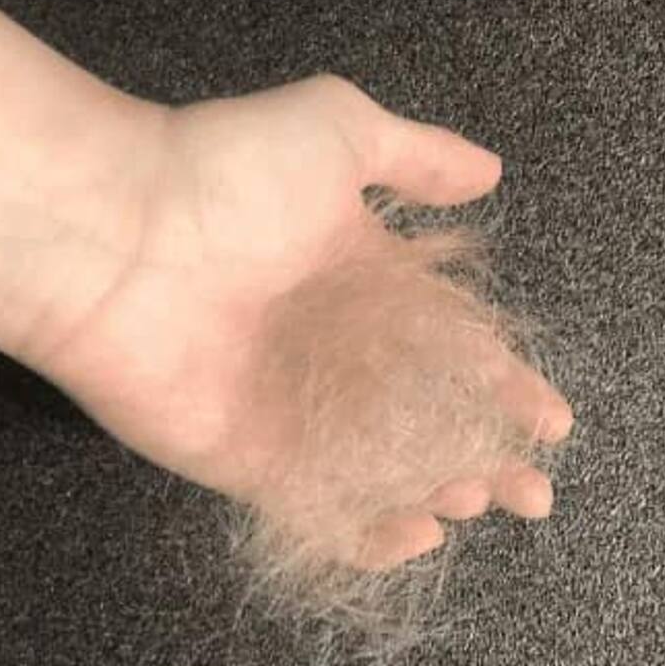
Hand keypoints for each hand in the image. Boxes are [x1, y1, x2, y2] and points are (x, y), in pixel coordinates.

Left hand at [32, 75, 573, 566]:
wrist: (115, 236)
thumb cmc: (227, 176)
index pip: (451, 347)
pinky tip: (416, 535)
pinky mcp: (248, 463)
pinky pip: (317, 511)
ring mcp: (290, 412)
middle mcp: (331, 352)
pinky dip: (367, 533)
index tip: (549, 419)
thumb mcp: (338, 130)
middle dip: (485, 453)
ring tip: (481, 501)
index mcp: (361, 283)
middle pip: (426, 418)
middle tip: (533, 493)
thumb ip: (419, 156)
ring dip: (438, 492)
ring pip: (382, 469)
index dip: (503, 383)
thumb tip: (491, 171)